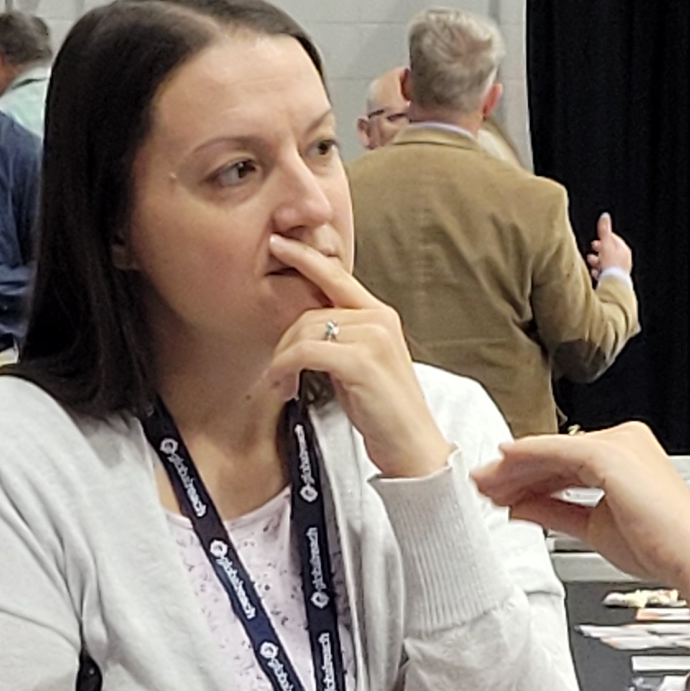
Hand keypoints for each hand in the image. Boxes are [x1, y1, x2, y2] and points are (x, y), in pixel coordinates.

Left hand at [262, 242, 446, 477]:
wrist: (413, 447)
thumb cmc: (383, 411)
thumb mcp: (360, 365)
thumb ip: (340, 339)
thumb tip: (303, 329)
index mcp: (381, 315)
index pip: (337, 276)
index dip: (306, 257)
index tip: (279, 243)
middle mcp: (380, 319)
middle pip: (311, 311)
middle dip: (284, 339)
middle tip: (276, 369)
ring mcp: (374, 338)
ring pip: (306, 330)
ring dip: (283, 357)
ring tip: (281, 382)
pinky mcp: (362, 361)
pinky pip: (307, 351)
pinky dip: (287, 367)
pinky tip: (285, 384)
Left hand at [477, 421, 689, 588]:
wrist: (689, 557)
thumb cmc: (659, 547)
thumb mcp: (592, 527)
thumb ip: (554, 512)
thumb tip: (520, 507)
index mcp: (627, 456)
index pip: (568, 463)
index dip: (530, 478)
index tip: (502, 493)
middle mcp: (625, 441)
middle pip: (556, 454)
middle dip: (515, 473)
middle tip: (484, 486)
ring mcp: (618, 443)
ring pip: (552, 451)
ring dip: (513, 468)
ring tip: (485, 483)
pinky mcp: (608, 453)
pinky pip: (556, 451)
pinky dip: (526, 457)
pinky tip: (502, 464)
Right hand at [588, 213, 632, 280]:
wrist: (613, 286)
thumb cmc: (611, 266)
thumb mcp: (606, 245)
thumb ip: (604, 231)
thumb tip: (605, 216)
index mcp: (624, 250)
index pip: (614, 240)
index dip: (604, 238)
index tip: (595, 240)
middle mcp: (624, 260)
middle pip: (610, 251)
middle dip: (600, 250)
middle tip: (592, 249)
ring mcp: (620, 271)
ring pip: (607, 262)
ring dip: (598, 261)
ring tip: (590, 261)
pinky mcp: (615, 280)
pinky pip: (607, 273)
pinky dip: (600, 271)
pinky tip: (595, 273)